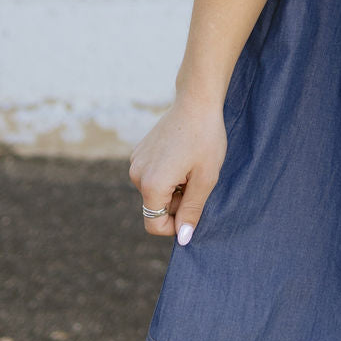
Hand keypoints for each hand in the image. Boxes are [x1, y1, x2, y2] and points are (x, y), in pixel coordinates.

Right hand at [128, 92, 227, 244]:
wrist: (196, 101)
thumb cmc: (205, 138)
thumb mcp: (206, 178)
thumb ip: (192, 211)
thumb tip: (183, 239)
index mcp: (152, 185)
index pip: (154, 225)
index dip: (175, 226)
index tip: (195, 209)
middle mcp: (137, 175)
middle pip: (155, 208)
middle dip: (177, 203)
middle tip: (198, 180)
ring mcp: (135, 162)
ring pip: (154, 192)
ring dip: (173, 188)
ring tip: (190, 166)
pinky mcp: (138, 152)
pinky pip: (151, 176)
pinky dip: (167, 174)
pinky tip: (182, 155)